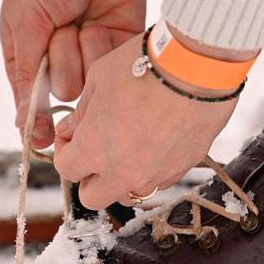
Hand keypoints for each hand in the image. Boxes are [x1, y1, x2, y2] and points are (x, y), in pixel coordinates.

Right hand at [0, 0, 144, 148]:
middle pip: (64, 97)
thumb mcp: (23, 20)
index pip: (32, 107)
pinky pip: (113, 69)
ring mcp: (93, 57)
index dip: (37, 126)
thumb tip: (22, 121)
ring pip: (91, 86)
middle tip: (60, 30)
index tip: (43, 138)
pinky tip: (101, 22)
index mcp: (30, 60)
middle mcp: (62, 63)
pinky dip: (105, 48)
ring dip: (83, 53)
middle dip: (61, 65)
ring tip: (81, 20)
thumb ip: (25, 72)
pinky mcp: (120, 47)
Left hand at [53, 34, 239, 210]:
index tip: (74, 134)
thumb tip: (72, 129)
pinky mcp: (183, 168)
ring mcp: (156, 176)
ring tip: (129, 147)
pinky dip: (152, 169)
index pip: (66, 169)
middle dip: (90, 176)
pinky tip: (157, 140)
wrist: (198, 67)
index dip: (66, 150)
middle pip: (93, 197)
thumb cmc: (144, 66)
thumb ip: (81, 113)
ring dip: (122, 178)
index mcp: (93, 152)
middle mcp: (123, 173)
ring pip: (129, 195)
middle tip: (97, 148)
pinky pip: (160, 181)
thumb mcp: (98, 80)